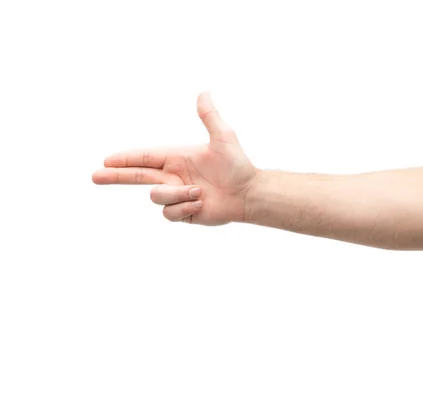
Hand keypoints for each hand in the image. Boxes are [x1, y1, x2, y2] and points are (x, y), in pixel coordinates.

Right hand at [92, 93, 258, 224]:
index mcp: (177, 158)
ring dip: (177, 194)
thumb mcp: (223, 137)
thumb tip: (204, 92)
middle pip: (137, 177)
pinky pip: (170, 213)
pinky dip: (185, 206)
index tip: (106, 160)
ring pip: (157, 197)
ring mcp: (177, 196)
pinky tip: (202, 203)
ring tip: (200, 191)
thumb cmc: (238, 165)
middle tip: (95, 176)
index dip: (125, 159)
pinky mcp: (184, 213)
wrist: (249, 194)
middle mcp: (173, 177)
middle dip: (115, 176)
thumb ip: (209, 116)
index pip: (144, 158)